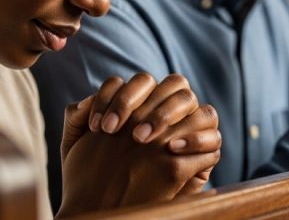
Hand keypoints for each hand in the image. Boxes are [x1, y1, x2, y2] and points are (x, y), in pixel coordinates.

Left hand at [57, 74, 220, 215]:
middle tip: (125, 133)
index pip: (141, 82)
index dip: (120, 97)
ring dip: (168, 116)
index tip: (99, 126)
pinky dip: (195, 138)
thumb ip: (75, 118)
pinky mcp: (204, 155)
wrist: (112, 210)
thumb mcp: (77, 146)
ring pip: (195, 104)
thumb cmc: (95, 174)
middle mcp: (169, 110)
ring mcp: (189, 129)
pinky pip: (212, 137)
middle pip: (175, 84)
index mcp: (143, 101)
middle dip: (149, 104)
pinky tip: (170, 148)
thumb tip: (84, 102)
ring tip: (142, 139)